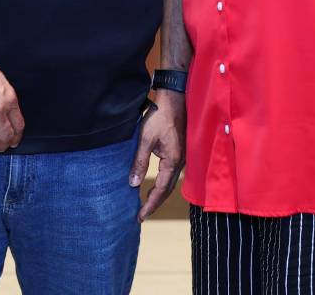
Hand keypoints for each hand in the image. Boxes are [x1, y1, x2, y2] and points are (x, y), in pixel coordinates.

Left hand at [129, 92, 184, 220]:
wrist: (175, 97)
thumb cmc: (160, 115)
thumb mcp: (146, 138)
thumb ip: (140, 161)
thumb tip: (133, 183)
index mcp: (173, 161)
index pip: (161, 190)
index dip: (150, 204)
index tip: (140, 216)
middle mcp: (180, 162)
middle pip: (168, 189)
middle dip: (155, 203)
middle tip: (142, 215)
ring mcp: (181, 156)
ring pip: (170, 181)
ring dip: (159, 194)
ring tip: (146, 203)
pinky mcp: (179, 150)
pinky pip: (171, 173)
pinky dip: (163, 182)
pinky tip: (155, 182)